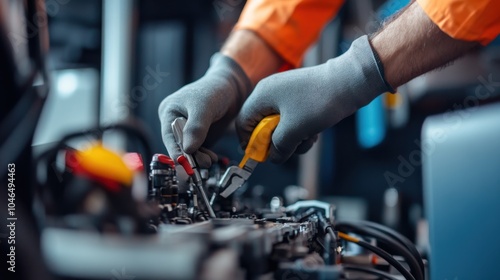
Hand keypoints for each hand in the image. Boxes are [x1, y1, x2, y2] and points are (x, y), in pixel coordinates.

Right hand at [159, 53, 251, 167]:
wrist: (231, 89)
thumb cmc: (214, 90)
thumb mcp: (204, 107)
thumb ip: (196, 128)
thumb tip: (188, 150)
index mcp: (169, 112)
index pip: (169, 136)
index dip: (175, 150)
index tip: (182, 163)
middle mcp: (175, 122)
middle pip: (178, 145)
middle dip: (190, 156)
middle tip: (203, 163)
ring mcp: (187, 131)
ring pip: (189, 150)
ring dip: (199, 158)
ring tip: (210, 161)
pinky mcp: (198, 136)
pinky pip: (198, 150)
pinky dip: (204, 155)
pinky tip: (212, 158)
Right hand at [236, 35, 393, 162]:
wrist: (351, 82)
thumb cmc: (319, 101)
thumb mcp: (294, 131)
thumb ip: (278, 147)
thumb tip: (273, 158)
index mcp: (262, 95)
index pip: (243, 122)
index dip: (249, 142)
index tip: (261, 156)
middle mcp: (271, 92)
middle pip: (262, 126)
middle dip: (276, 142)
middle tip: (288, 150)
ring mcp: (286, 95)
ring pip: (280, 126)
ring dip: (292, 139)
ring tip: (307, 139)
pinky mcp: (301, 99)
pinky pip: (293, 121)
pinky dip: (301, 131)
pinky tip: (314, 133)